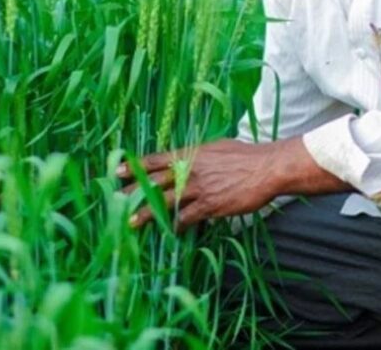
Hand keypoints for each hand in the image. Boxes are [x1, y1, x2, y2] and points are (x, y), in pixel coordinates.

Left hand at [117, 137, 348, 232]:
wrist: (266, 168)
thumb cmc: (245, 155)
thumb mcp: (217, 147)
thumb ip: (198, 154)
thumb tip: (187, 157)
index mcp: (190, 154)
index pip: (155, 160)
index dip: (135, 166)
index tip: (117, 171)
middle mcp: (189, 170)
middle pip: (154, 182)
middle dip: (133, 192)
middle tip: (114, 200)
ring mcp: (199, 188)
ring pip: (165, 202)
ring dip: (147, 214)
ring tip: (131, 223)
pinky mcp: (210, 205)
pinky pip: (187, 217)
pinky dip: (177, 225)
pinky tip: (171, 232)